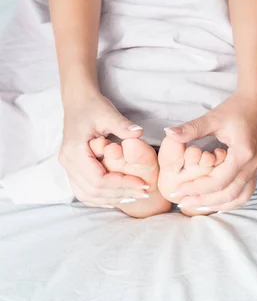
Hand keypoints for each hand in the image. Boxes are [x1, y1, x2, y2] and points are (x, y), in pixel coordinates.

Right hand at [59, 92, 149, 206]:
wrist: (78, 101)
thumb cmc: (93, 106)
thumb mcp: (108, 113)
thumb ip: (122, 125)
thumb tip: (138, 133)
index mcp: (74, 150)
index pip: (98, 179)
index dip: (121, 184)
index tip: (142, 183)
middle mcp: (68, 162)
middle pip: (93, 190)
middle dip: (120, 194)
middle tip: (144, 193)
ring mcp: (68, 166)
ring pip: (87, 194)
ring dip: (111, 198)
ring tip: (135, 196)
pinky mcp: (73, 168)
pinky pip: (84, 190)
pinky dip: (102, 197)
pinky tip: (119, 196)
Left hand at [163, 91, 256, 210]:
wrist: (255, 104)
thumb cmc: (234, 110)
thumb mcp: (212, 118)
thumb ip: (191, 128)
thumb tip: (168, 133)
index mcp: (242, 153)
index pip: (219, 180)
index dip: (197, 188)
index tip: (178, 190)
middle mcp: (252, 164)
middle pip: (228, 193)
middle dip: (205, 200)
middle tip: (182, 202)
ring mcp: (255, 169)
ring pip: (239, 197)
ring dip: (218, 205)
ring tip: (196, 206)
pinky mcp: (254, 170)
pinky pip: (245, 193)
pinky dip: (231, 202)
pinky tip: (215, 203)